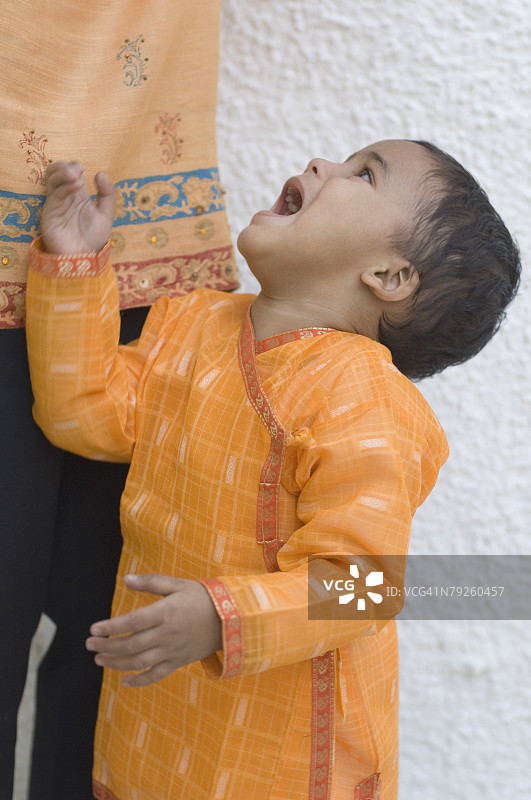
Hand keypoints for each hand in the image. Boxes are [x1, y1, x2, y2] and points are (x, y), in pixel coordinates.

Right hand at [41, 161, 114, 254]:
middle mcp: (65, 197)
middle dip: (65, 167)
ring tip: (76, 176)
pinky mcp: (50, 213)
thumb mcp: (105, 214)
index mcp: (77, 195)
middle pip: (56, 173)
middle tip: (77, 170)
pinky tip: (75, 186)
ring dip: (62, 173)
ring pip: (51, 180)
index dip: (73, 166)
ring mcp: (56, 204)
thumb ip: (107, 194)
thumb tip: (100, 173)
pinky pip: (54, 195)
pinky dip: (64, 187)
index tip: (82, 168)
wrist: (84, 258)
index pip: (69, 173)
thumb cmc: (93, 238)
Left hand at [86, 574, 222, 686]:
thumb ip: (150, 582)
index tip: (93, 629)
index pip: (131, 623)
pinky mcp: (178, 662)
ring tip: (99, 660)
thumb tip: (126, 579)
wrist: (231, 619)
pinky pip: (156, 676)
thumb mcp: (177, 584)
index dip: (110, 628)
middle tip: (89, 645)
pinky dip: (139, 681)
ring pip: (139, 663)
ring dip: (116, 664)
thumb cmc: (202, 597)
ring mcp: (172, 651)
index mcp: (165, 613)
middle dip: (106, 647)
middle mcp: (166, 635)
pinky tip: (124, 681)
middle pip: (130, 645)